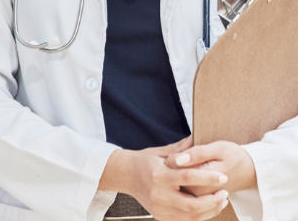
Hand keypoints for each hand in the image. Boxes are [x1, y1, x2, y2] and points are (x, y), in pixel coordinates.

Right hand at [101, 141, 229, 220]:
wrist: (124, 175)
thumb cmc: (144, 161)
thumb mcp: (160, 152)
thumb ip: (181, 149)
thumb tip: (198, 137)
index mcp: (158, 175)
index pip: (188, 177)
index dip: (208, 178)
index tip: (223, 177)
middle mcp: (158, 194)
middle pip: (193, 204)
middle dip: (213, 200)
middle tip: (225, 192)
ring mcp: (159, 207)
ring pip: (192, 216)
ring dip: (211, 210)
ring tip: (221, 200)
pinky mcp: (161, 216)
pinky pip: (186, 220)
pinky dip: (201, 216)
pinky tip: (209, 207)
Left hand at [170, 141, 256, 196]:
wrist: (249, 172)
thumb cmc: (234, 157)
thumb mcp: (219, 148)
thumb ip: (197, 153)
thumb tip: (178, 159)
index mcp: (201, 179)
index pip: (174, 163)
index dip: (176, 153)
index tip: (186, 150)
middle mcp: (197, 192)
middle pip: (173, 173)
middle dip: (176, 162)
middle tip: (190, 156)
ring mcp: (197, 197)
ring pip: (175, 180)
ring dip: (179, 170)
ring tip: (196, 164)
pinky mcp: (197, 198)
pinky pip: (182, 186)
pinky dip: (184, 177)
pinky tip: (194, 172)